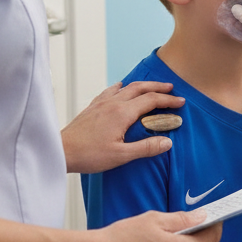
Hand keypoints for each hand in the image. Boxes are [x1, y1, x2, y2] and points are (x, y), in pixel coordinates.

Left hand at [62, 81, 185, 173]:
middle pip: (141, 88)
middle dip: (158, 87)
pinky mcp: (93, 106)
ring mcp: (102, 103)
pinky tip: (120, 87)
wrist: (61, 150)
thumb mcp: (121, 156)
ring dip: (143, 85)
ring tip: (152, 87)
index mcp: (122, 113)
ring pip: (127, 87)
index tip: (180, 102)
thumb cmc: (88, 155)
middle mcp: (113, 103)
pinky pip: (111, 90)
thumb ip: (146, 148)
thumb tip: (167, 141)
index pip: (151, 100)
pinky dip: (122, 87)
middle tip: (171, 89)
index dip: (168, 100)